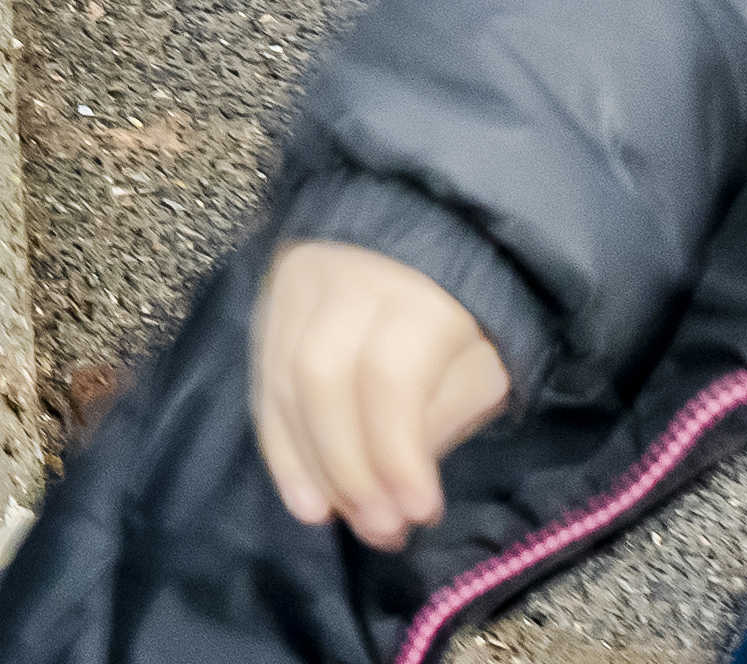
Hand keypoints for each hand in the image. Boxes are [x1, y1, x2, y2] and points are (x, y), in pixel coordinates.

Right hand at [250, 241, 509, 548]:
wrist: (431, 218)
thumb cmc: (470, 308)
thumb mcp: (485, 361)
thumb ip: (442, 415)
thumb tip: (396, 482)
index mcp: (419, 290)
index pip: (388, 377)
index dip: (396, 454)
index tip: (419, 515)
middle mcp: (348, 276)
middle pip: (320, 376)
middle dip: (346, 466)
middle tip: (376, 528)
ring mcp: (300, 278)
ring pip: (281, 376)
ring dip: (304, 461)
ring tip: (330, 516)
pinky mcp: (271, 290)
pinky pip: (261, 370)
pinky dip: (278, 436)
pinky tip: (299, 486)